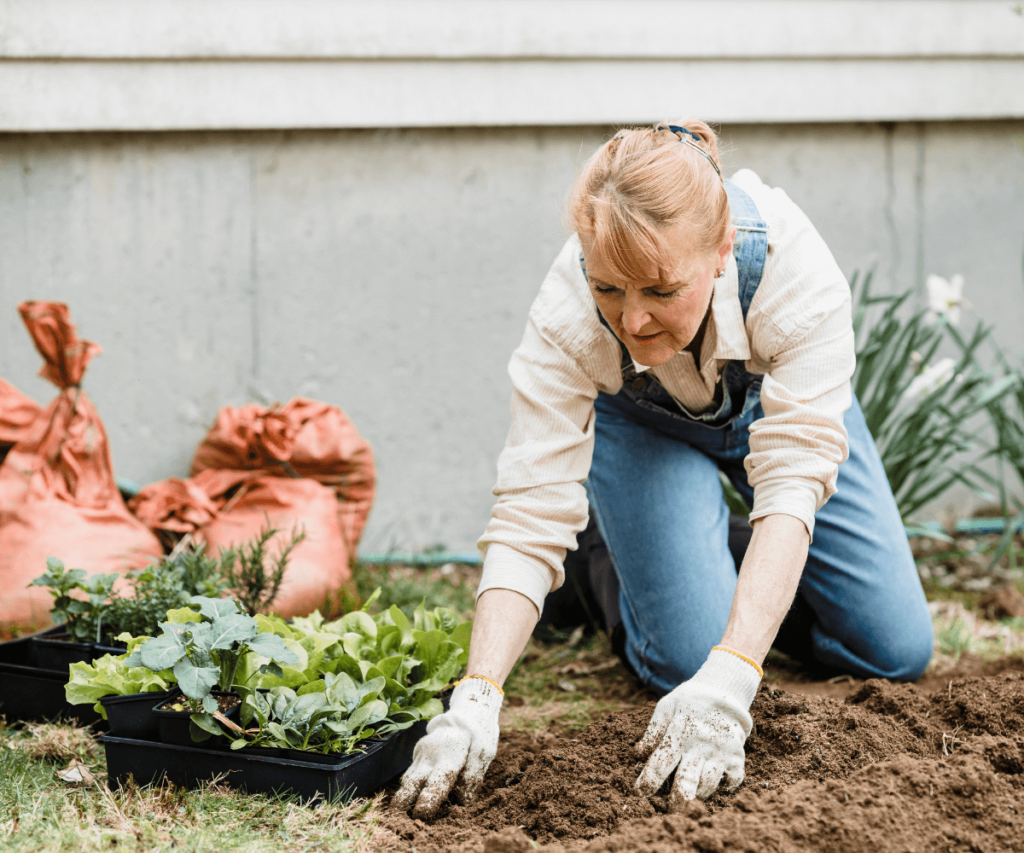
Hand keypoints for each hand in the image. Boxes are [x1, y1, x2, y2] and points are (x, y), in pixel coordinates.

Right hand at [392, 677, 502, 818]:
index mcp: (449, 755)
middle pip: (413, 782)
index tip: (422, 815)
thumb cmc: (478, 733)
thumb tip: (463, 801)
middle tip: (398, 819)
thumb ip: (473, 775)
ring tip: (397, 815)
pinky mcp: (418, 754)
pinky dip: (408, 788)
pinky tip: (406, 801)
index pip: (437, 782)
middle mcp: (430, 755)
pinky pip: (410, 773)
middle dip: (404, 802)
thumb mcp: (484, 751)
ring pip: (408, 778)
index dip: (429, 800)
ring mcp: (421, 754)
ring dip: (403, 797)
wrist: (466, 711)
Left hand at [634, 647, 760, 808]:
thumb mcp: (667, 706)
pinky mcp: (737, 758)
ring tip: (689, 798)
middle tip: (670, 812)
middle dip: (676, 801)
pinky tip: (714, 784)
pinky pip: (731, 782)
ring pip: (708, 785)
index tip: (641, 793)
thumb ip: (653, 730)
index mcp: (679, 734)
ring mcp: (720, 753)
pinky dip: (723, 788)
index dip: (649, 780)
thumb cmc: (690, 701)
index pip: (660, 763)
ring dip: (697, 795)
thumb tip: (637, 754)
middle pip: (686, 781)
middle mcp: (700, 746)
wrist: (724, 691)